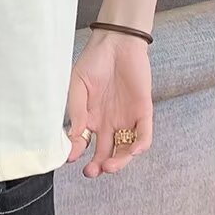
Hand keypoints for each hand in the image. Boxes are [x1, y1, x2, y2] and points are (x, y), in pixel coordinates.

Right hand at [65, 29, 152, 176]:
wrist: (117, 42)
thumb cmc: (94, 60)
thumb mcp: (77, 84)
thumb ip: (76, 110)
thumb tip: (74, 136)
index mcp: (90, 116)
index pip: (84, 142)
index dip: (77, 152)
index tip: (70, 158)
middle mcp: (108, 122)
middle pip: (105, 152)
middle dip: (98, 166)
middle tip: (91, 172)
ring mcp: (126, 119)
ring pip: (125, 149)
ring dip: (119, 162)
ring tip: (108, 167)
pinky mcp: (143, 112)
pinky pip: (144, 135)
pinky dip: (140, 146)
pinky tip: (133, 151)